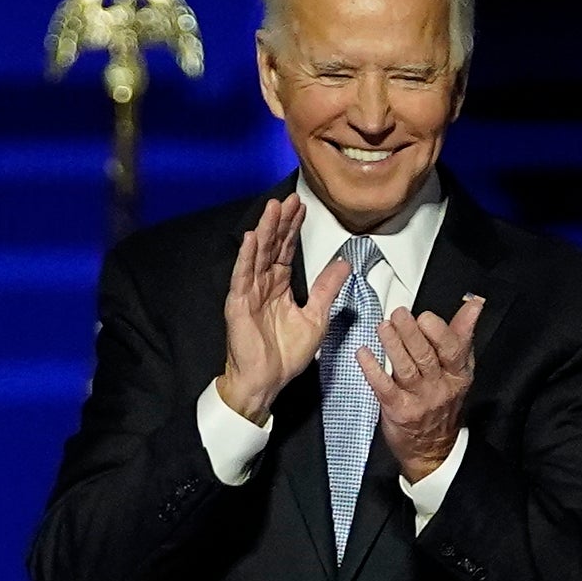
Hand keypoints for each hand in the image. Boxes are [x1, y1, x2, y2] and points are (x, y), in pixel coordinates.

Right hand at [218, 194, 326, 424]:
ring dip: (264, 231)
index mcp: (279, 286)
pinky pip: (242, 277)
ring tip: (273, 209)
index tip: (302, 207)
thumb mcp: (316, 317)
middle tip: (290, 199)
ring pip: (257, 255)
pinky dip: (246, 257)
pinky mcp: (238, 305)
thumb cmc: (285, 355)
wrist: (266, 381)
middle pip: (272, 246)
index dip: (293, 229)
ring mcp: (248, 292)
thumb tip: (343, 264)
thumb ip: (327, 289)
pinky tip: (252, 239)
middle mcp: (263, 285)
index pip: (286, 250)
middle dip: (281, 222)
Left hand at [363, 291, 484, 479]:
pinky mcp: (398, 410)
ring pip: (406, 369)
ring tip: (383, 326)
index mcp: (457, 373)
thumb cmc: (444, 402)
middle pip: (426, 356)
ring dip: (393, 345)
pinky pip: (384, 387)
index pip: (453, 349)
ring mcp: (418, 399)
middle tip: (399, 314)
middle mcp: (440, 386)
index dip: (440, 332)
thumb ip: (462, 334)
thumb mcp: (460, 369)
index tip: (427, 316)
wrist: (432, 448)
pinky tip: (364, 353)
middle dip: (412, 333)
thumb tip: (474, 304)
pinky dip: (372, 369)